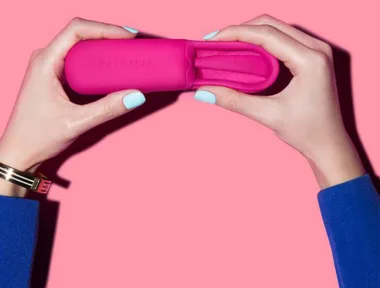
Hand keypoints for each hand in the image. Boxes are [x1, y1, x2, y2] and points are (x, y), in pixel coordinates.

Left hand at [0, 18, 145, 195]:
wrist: (20, 151)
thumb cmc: (37, 136)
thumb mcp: (76, 122)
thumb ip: (108, 109)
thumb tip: (135, 96)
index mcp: (45, 63)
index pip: (76, 31)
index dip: (105, 29)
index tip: (128, 36)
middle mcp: (46, 59)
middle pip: (81, 34)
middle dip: (108, 35)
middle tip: (133, 44)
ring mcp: (51, 68)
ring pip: (81, 46)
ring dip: (104, 47)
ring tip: (127, 53)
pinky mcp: (57, 77)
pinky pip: (81, 60)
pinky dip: (99, 60)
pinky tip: (113, 67)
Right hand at [195, 15, 364, 188]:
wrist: (328, 144)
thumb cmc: (307, 132)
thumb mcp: (268, 115)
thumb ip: (234, 101)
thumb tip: (204, 92)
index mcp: (310, 60)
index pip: (266, 34)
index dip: (236, 33)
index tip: (213, 40)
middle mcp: (317, 48)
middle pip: (271, 24)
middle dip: (241, 30)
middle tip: (216, 43)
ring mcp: (317, 50)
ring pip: (277, 28)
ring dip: (250, 33)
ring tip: (227, 46)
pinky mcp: (312, 56)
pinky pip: (283, 38)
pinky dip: (261, 42)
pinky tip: (246, 51)